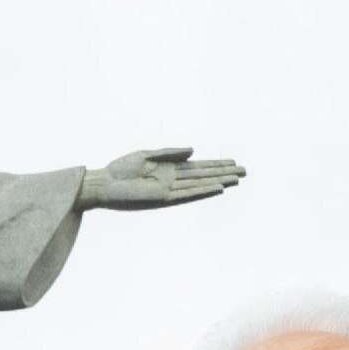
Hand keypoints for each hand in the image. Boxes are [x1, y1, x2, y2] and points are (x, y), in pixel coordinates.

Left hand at [77, 147, 244, 210]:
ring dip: (218, 182)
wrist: (105, 183)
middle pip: (204, 175)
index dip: (216, 164)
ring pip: (199, 185)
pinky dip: (203, 191)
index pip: (198, 166)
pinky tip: (217, 188)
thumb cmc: (121, 169)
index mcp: (169, 168)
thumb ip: (170, 152)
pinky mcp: (163, 198)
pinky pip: (187, 194)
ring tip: (236, 180)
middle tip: (244, 172)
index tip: (233, 162)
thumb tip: (194, 150)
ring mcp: (170, 190)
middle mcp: (173, 180)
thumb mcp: (147, 155)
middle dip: (223, 173)